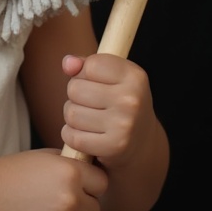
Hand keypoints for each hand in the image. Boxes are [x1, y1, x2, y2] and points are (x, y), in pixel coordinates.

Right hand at [0, 148, 107, 210]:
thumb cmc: (13, 172)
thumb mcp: (44, 156)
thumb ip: (70, 163)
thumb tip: (91, 169)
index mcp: (71, 172)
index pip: (103, 183)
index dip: (91, 184)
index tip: (79, 186)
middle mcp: (71, 198)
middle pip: (96, 209)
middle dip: (82, 206)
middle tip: (60, 201)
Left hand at [60, 53, 157, 167]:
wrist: (143, 144)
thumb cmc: (120, 102)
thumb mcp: (111, 77)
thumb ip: (86, 65)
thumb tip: (68, 63)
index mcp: (134, 76)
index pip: (90, 65)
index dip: (85, 73)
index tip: (95, 82)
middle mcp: (131, 99)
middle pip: (75, 89)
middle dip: (75, 96)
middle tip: (90, 104)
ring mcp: (124, 125)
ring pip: (71, 113)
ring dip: (73, 117)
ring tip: (89, 119)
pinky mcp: (114, 147)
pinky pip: (72, 137)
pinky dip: (72, 136)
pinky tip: (86, 135)